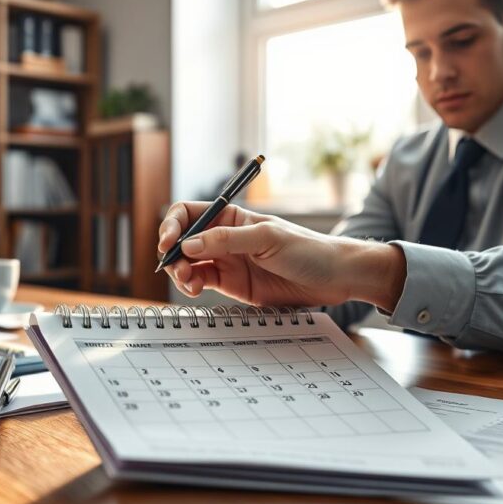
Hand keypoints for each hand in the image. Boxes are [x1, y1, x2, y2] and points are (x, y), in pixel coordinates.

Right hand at [157, 202, 405, 308]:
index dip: (172, 225)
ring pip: (188, 263)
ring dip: (180, 272)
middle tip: (178, 268)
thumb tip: (190, 244)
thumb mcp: (267, 239)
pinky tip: (195, 290)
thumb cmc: (307, 249)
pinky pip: (201, 282)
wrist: (334, 278)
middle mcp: (224, 238)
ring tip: (188, 283)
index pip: (189, 213)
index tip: (168, 243)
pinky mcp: (232, 284)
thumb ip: (227, 241)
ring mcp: (227, 261)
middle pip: (183, 240)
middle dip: (173, 253)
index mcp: (231, 217)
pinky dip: (191, 285)